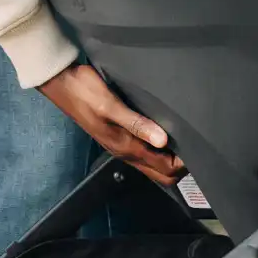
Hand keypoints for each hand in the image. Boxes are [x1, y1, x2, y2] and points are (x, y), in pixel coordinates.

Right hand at [38, 65, 184, 185]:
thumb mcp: (110, 105)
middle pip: (160, 173)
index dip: (184, 162)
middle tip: (196, 146)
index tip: (198, 146)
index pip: (164, 168)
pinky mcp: (117, 136)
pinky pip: (144, 153)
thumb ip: (137, 123)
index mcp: (125, 146)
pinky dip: (159, 150)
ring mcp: (120, 145)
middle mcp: (124, 151)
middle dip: (180, 166)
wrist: (59, 84)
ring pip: (153, 164)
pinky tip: (165, 134)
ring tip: (185, 140)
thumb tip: (163, 140)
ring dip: (170, 158)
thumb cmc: (84, 91)